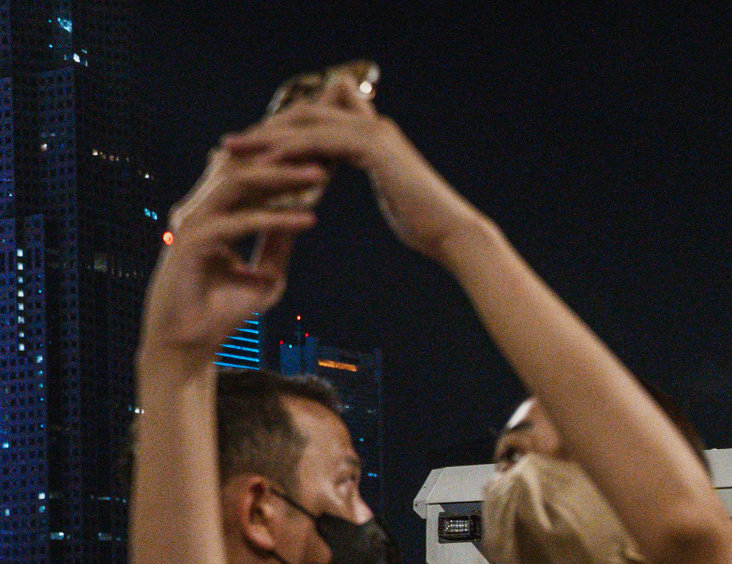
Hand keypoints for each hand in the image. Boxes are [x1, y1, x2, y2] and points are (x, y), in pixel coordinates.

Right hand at [141, 150, 322, 363]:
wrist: (189, 345)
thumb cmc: (223, 312)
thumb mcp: (266, 274)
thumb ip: (279, 243)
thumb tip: (304, 215)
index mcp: (214, 212)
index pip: (251, 174)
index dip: (287, 164)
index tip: (329, 160)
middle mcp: (200, 209)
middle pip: (245, 167)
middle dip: (288, 158)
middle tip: (330, 154)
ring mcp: (192, 222)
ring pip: (239, 184)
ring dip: (283, 178)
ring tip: (322, 177)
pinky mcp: (190, 243)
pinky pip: (238, 223)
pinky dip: (275, 220)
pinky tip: (308, 221)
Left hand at [224, 84, 483, 263]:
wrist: (452, 234)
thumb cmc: (425, 227)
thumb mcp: (391, 196)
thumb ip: (376, 180)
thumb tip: (372, 191)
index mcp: (374, 137)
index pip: (319, 119)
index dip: (284, 129)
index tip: (253, 149)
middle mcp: (373, 126)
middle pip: (306, 112)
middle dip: (266, 127)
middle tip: (230, 145)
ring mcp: (375, 133)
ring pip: (307, 122)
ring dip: (266, 135)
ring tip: (233, 151)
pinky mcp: (374, 147)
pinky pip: (319, 142)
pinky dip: (288, 150)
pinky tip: (263, 165)